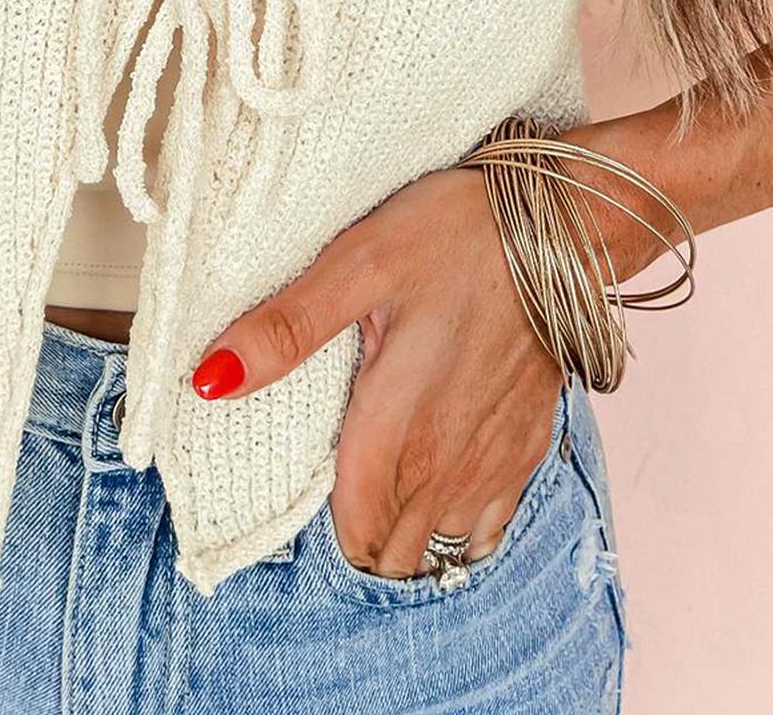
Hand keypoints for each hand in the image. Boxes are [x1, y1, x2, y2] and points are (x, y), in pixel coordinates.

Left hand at [191, 166, 563, 577]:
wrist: (565, 222)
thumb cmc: (458, 234)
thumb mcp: (360, 264)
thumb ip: (287, 329)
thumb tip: (207, 380)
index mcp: (398, 428)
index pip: (351, 532)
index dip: (316, 530)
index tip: (291, 495)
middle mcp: (448, 462)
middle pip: (391, 551)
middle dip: (355, 539)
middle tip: (326, 489)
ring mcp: (494, 460)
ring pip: (438, 545)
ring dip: (403, 536)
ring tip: (371, 489)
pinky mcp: (527, 444)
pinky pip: (487, 524)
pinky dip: (455, 525)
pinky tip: (434, 488)